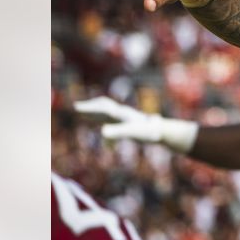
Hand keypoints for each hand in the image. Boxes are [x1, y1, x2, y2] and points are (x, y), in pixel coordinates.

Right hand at [73, 97, 197, 151]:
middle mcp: (122, 113)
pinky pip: (113, 119)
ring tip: (84, 113)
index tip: (76, 108)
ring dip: (95, 112)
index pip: (103, 108)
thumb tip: (102, 132)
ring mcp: (126, 118)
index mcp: (121, 114)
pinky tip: (101, 128)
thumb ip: (118, 132)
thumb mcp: (132, 133)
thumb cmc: (148, 132)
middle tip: (76, 107)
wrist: (163, 131)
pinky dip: (104, 120)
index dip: (89, 108)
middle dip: (90, 106)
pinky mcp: (129, 123)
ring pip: (108, 112)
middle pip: (104, 106)